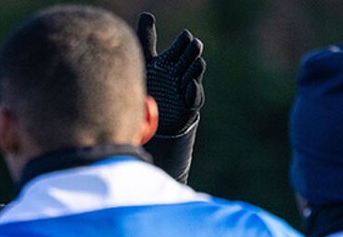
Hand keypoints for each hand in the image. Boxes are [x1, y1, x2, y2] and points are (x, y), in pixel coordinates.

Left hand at [137, 11, 205, 135]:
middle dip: (193, 51)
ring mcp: (187, 86)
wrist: (157, 116)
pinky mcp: (189, 104)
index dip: (183, 41)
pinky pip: (194, 96)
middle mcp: (182, 70)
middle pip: (191, 56)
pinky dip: (193, 89)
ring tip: (196, 62)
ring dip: (195, 68)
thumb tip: (147, 14)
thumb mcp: (148, 62)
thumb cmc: (155, 85)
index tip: (185, 36)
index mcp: (172, 59)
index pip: (182, 44)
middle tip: (194, 44)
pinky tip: (190, 83)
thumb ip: (147, 39)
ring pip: (195, 73)